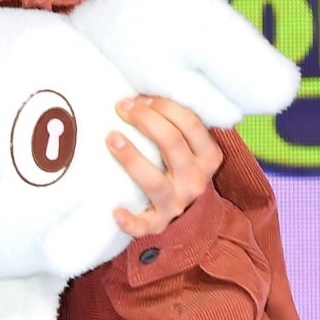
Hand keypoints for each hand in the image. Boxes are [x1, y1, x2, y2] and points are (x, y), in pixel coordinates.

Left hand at [105, 95, 223, 237]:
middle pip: (172, 144)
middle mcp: (196, 180)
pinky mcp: (158, 224)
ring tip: (111, 137)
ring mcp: (177, 204)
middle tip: (122, 108)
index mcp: (208, 157)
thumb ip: (178, 125)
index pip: (190, 124)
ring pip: (153, 181)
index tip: (139, 99)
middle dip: (145, 120)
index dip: (164, 106)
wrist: (190, 217)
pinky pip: (143, 225)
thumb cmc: (181, 169)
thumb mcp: (191, 148)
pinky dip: (129, 220)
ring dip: (131, 157)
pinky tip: (114, 210)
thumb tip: (141, 93)